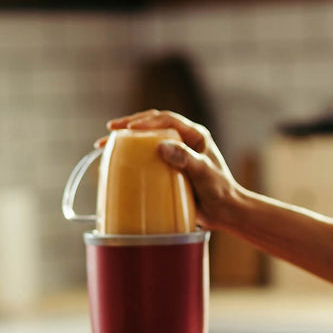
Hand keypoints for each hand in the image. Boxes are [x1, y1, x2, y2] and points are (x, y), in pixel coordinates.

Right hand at [102, 110, 240, 230]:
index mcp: (195, 136)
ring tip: (106, 144)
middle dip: (130, 125)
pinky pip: (148, 159)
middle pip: (154, 125)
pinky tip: (119, 164)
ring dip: (128, 140)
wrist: (226, 211)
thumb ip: (185, 159)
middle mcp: (184, 141)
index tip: (128, 128)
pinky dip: (132, 158)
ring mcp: (176, 155)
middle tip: (110, 129)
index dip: (146, 121)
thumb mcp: (203, 173)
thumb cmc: (220, 191)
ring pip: (148, 140)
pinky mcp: (170, 169)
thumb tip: (160, 146)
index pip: (167, 120)